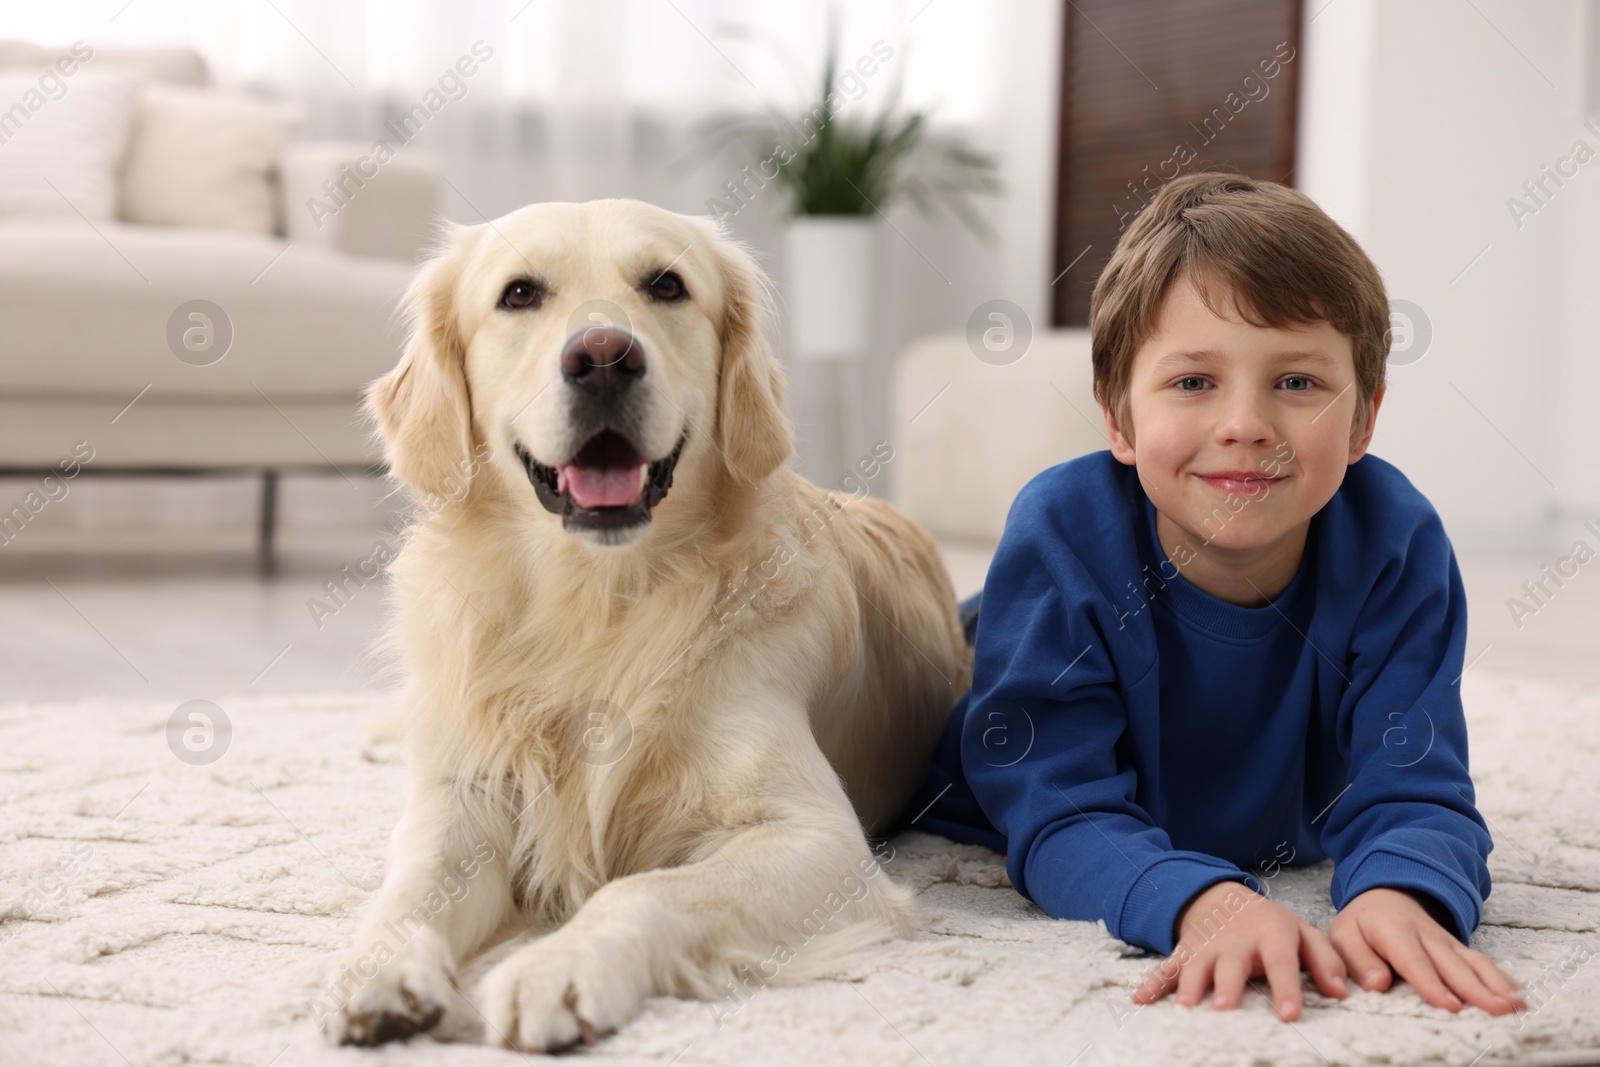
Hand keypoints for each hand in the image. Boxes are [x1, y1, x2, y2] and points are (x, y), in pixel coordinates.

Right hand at [1132, 880, 1348, 1020]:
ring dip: (1188, 987)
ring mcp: (1205, 947)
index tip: (1288, 1015)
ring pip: (1195, 967)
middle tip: (1224, 1010)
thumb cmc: (1270, 927)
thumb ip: (1325, 961)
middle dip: (1227, 987)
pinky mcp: (1183, 953)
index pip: (1282, 962)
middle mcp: (1236, 941)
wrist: (1224, 897)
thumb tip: (1341, 992)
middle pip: (1231, 965)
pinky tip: (1140, 1002)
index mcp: (1271, 935)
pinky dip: (1152, 985)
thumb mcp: (1304, 934)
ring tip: (1184, 1010)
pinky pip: (1165, 969)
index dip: (1286, 988)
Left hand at [1329, 887, 1524, 1014]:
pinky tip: (1519, 995)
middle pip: (1453, 965)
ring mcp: (1447, 941)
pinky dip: (1502, 978)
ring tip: (1518, 1005)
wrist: (1385, 893)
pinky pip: (1482, 962)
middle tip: (1500, 1010)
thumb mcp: (1344, 936)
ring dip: (1497, 984)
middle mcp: (1426, 935)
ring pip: (1474, 963)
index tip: (1452, 1006)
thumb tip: (1378, 984)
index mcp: (1394, 931)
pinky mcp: (1459, 948)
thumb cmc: (1362, 924)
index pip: (1415, 961)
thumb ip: (1357, 960)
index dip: (1433, 985)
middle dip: (1478, 989)